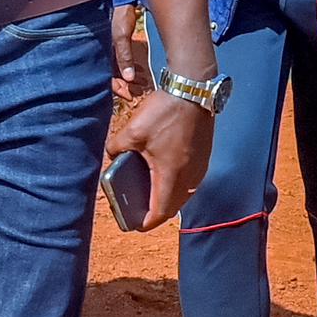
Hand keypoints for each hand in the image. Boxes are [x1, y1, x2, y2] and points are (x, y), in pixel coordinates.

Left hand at [108, 87, 212, 231]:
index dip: (147, 223)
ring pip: (183, 194)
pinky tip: (163, 173)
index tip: (135, 225)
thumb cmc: (166, 111)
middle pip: (173, 207)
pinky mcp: (203, 157)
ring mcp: (200, 167)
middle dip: (156, 212)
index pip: (160, 212)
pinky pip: (190, 181)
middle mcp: (190, 176)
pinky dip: (176, 185)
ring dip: (168, 198)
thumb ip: (116, 147)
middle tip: (139, 210)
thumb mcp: (132, 130)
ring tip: (149, 193)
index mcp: (171, 175)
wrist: (194, 90)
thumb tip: (112, 155)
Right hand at [112, 6, 153, 103]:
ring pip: (118, 70)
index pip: (106, 78)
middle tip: (137, 92)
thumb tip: (128, 78)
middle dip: (124, 86)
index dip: (117, 89)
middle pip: (112, 76)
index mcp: (100, 52)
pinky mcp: (118, 44)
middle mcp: (104, 52)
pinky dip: (130, 68)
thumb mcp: (121, 35)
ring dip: (128, 78)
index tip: (129, 95)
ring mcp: (111, 48)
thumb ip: (124, 56)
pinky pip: (122, 61)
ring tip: (141, 84)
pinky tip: (140, 72)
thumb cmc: (120, 14)